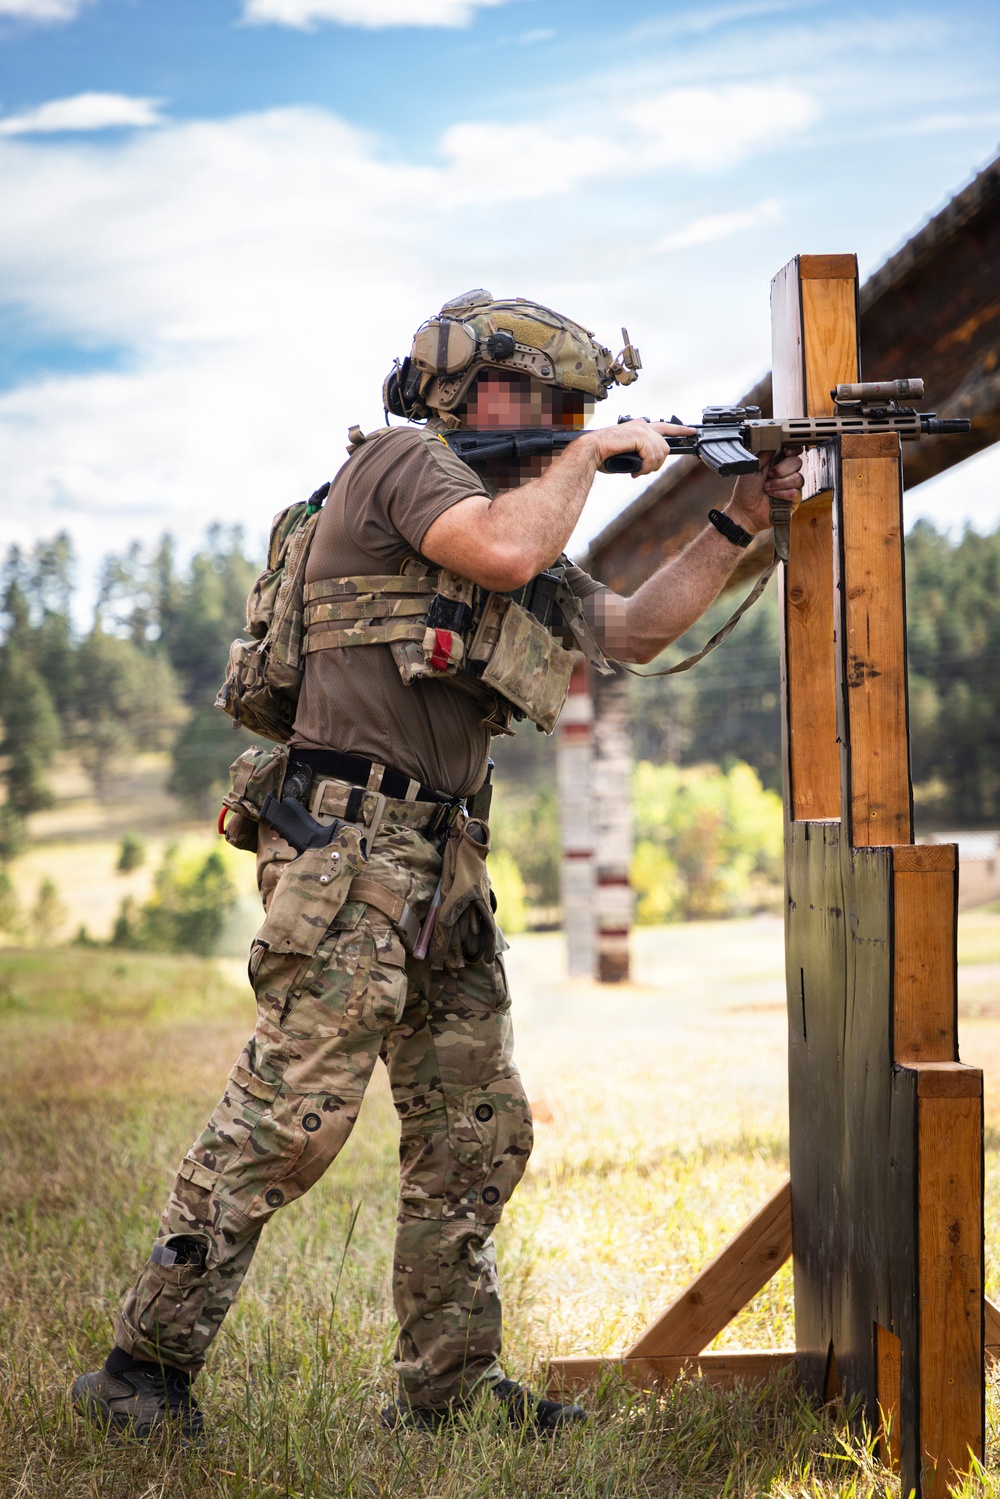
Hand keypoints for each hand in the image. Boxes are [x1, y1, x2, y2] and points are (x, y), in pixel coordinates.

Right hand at [578, 420, 696, 477]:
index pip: (665, 426)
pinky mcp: (639, 436)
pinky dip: (644, 468)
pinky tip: (635, 471)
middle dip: (657, 464)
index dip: (680, 430)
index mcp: (639, 427)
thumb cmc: (604, 454)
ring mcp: (641, 429)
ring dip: (649, 468)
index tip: (691, 432)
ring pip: (660, 454)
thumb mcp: (628, 452)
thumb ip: (641, 452)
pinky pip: (651, 456)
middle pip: (664, 448)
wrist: (590, 451)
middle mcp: (642, 425)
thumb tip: (650, 462)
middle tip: (642, 471)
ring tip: (637, 472)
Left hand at [727, 447, 803, 534]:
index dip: (794, 450)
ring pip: (798, 478)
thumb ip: (766, 452)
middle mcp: (785, 473)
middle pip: (797, 462)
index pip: (793, 450)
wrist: (744, 511)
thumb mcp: (753, 465)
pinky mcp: (793, 500)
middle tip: (769, 475)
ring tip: (767, 488)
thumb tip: (776, 440)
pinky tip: (773, 496)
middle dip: (782, 469)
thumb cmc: (745, 490)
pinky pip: (796, 492)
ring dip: (780, 483)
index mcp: (776, 462)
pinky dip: (783, 494)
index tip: (787, 452)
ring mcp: (790, 486)